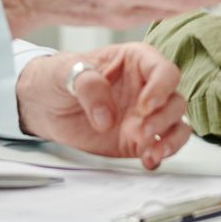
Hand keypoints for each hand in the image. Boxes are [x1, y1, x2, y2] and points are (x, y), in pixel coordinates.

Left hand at [15, 44, 189, 169]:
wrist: (43, 105)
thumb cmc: (58, 76)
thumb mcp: (67, 70)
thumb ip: (88, 85)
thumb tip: (106, 116)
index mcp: (135, 61)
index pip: (164, 70)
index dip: (161, 88)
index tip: (144, 105)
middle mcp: (146, 87)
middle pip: (175, 99)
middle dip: (164, 118)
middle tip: (140, 130)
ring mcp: (145, 114)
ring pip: (177, 124)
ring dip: (170, 139)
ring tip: (149, 150)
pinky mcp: (138, 139)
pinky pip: (163, 145)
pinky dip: (161, 154)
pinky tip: (148, 159)